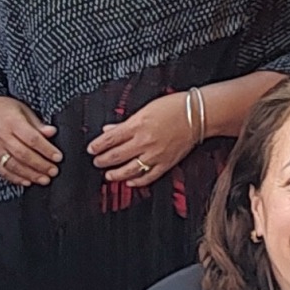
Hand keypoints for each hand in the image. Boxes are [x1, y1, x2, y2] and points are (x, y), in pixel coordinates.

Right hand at [0, 96, 59, 188]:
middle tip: (53, 170)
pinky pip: (3, 171)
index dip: (46, 149)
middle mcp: (2, 136)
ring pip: (14, 166)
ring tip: (44, 179)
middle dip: (41, 165)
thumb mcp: (23, 110)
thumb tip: (52, 132)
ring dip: (31, 174)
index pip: (32, 139)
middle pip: (23, 154)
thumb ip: (37, 124)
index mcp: (12, 122)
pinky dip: (16, 178)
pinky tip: (27, 181)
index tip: (57, 157)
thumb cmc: (3, 108)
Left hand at [86, 92, 200, 187]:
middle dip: (103, 160)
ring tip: (108, 175)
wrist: (198, 114)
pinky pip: (148, 176)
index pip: (110, 139)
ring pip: (130, 169)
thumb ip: (126, 123)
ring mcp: (155, 154)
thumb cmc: (174, 107)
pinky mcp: (166, 163)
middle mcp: (144, 141)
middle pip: (117, 155)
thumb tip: (109, 130)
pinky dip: (137, 181)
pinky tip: (130, 182)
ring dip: (116, 174)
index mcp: (137, 125)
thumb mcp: (146, 109)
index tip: (91, 149)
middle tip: (96, 162)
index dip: (98, 146)